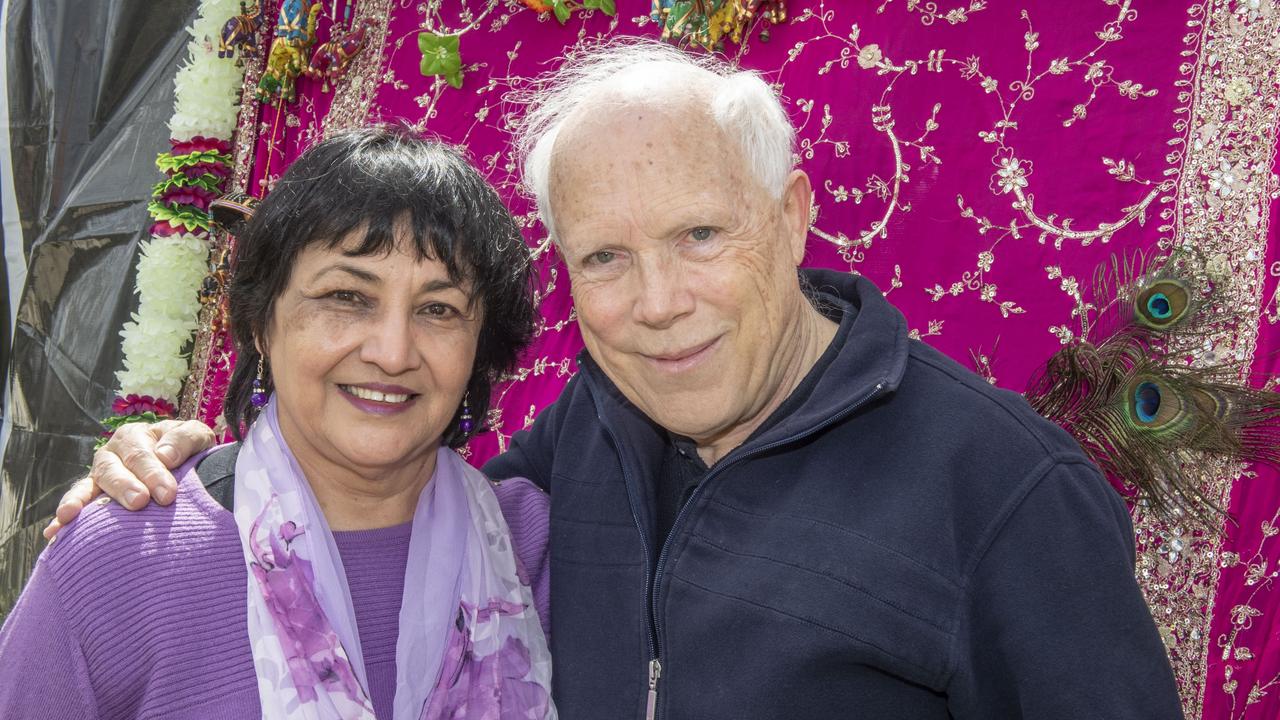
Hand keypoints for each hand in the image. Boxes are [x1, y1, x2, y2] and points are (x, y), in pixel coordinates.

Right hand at [42, 419, 216, 539]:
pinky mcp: (94, 498)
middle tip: (139, 502)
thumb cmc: (189, 450)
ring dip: (80, 501)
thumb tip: (165, 456)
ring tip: (71, 515)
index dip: (153, 474)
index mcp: (134, 436)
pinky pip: (76, 506)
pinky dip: (63, 519)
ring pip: (88, 487)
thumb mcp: (196, 435)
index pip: (141, 455)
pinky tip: (53, 533)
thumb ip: (185, 439)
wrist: (186, 464)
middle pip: (112, 470)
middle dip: (124, 487)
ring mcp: (99, 477)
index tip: (167, 495)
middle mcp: (112, 455)